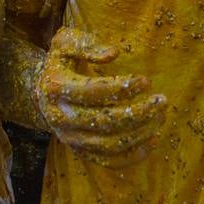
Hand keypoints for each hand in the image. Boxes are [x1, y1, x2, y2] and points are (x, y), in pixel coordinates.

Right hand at [36, 27, 165, 163]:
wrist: (42, 92)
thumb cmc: (61, 62)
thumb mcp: (66, 42)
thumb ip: (86, 45)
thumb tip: (113, 53)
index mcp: (56, 87)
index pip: (94, 92)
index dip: (122, 88)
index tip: (146, 81)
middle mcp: (61, 118)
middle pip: (105, 121)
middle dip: (138, 112)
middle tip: (161, 101)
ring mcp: (71, 138)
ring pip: (110, 144)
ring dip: (140, 133)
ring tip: (160, 116)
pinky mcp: (81, 151)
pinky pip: (109, 161)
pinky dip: (133, 155)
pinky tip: (153, 140)